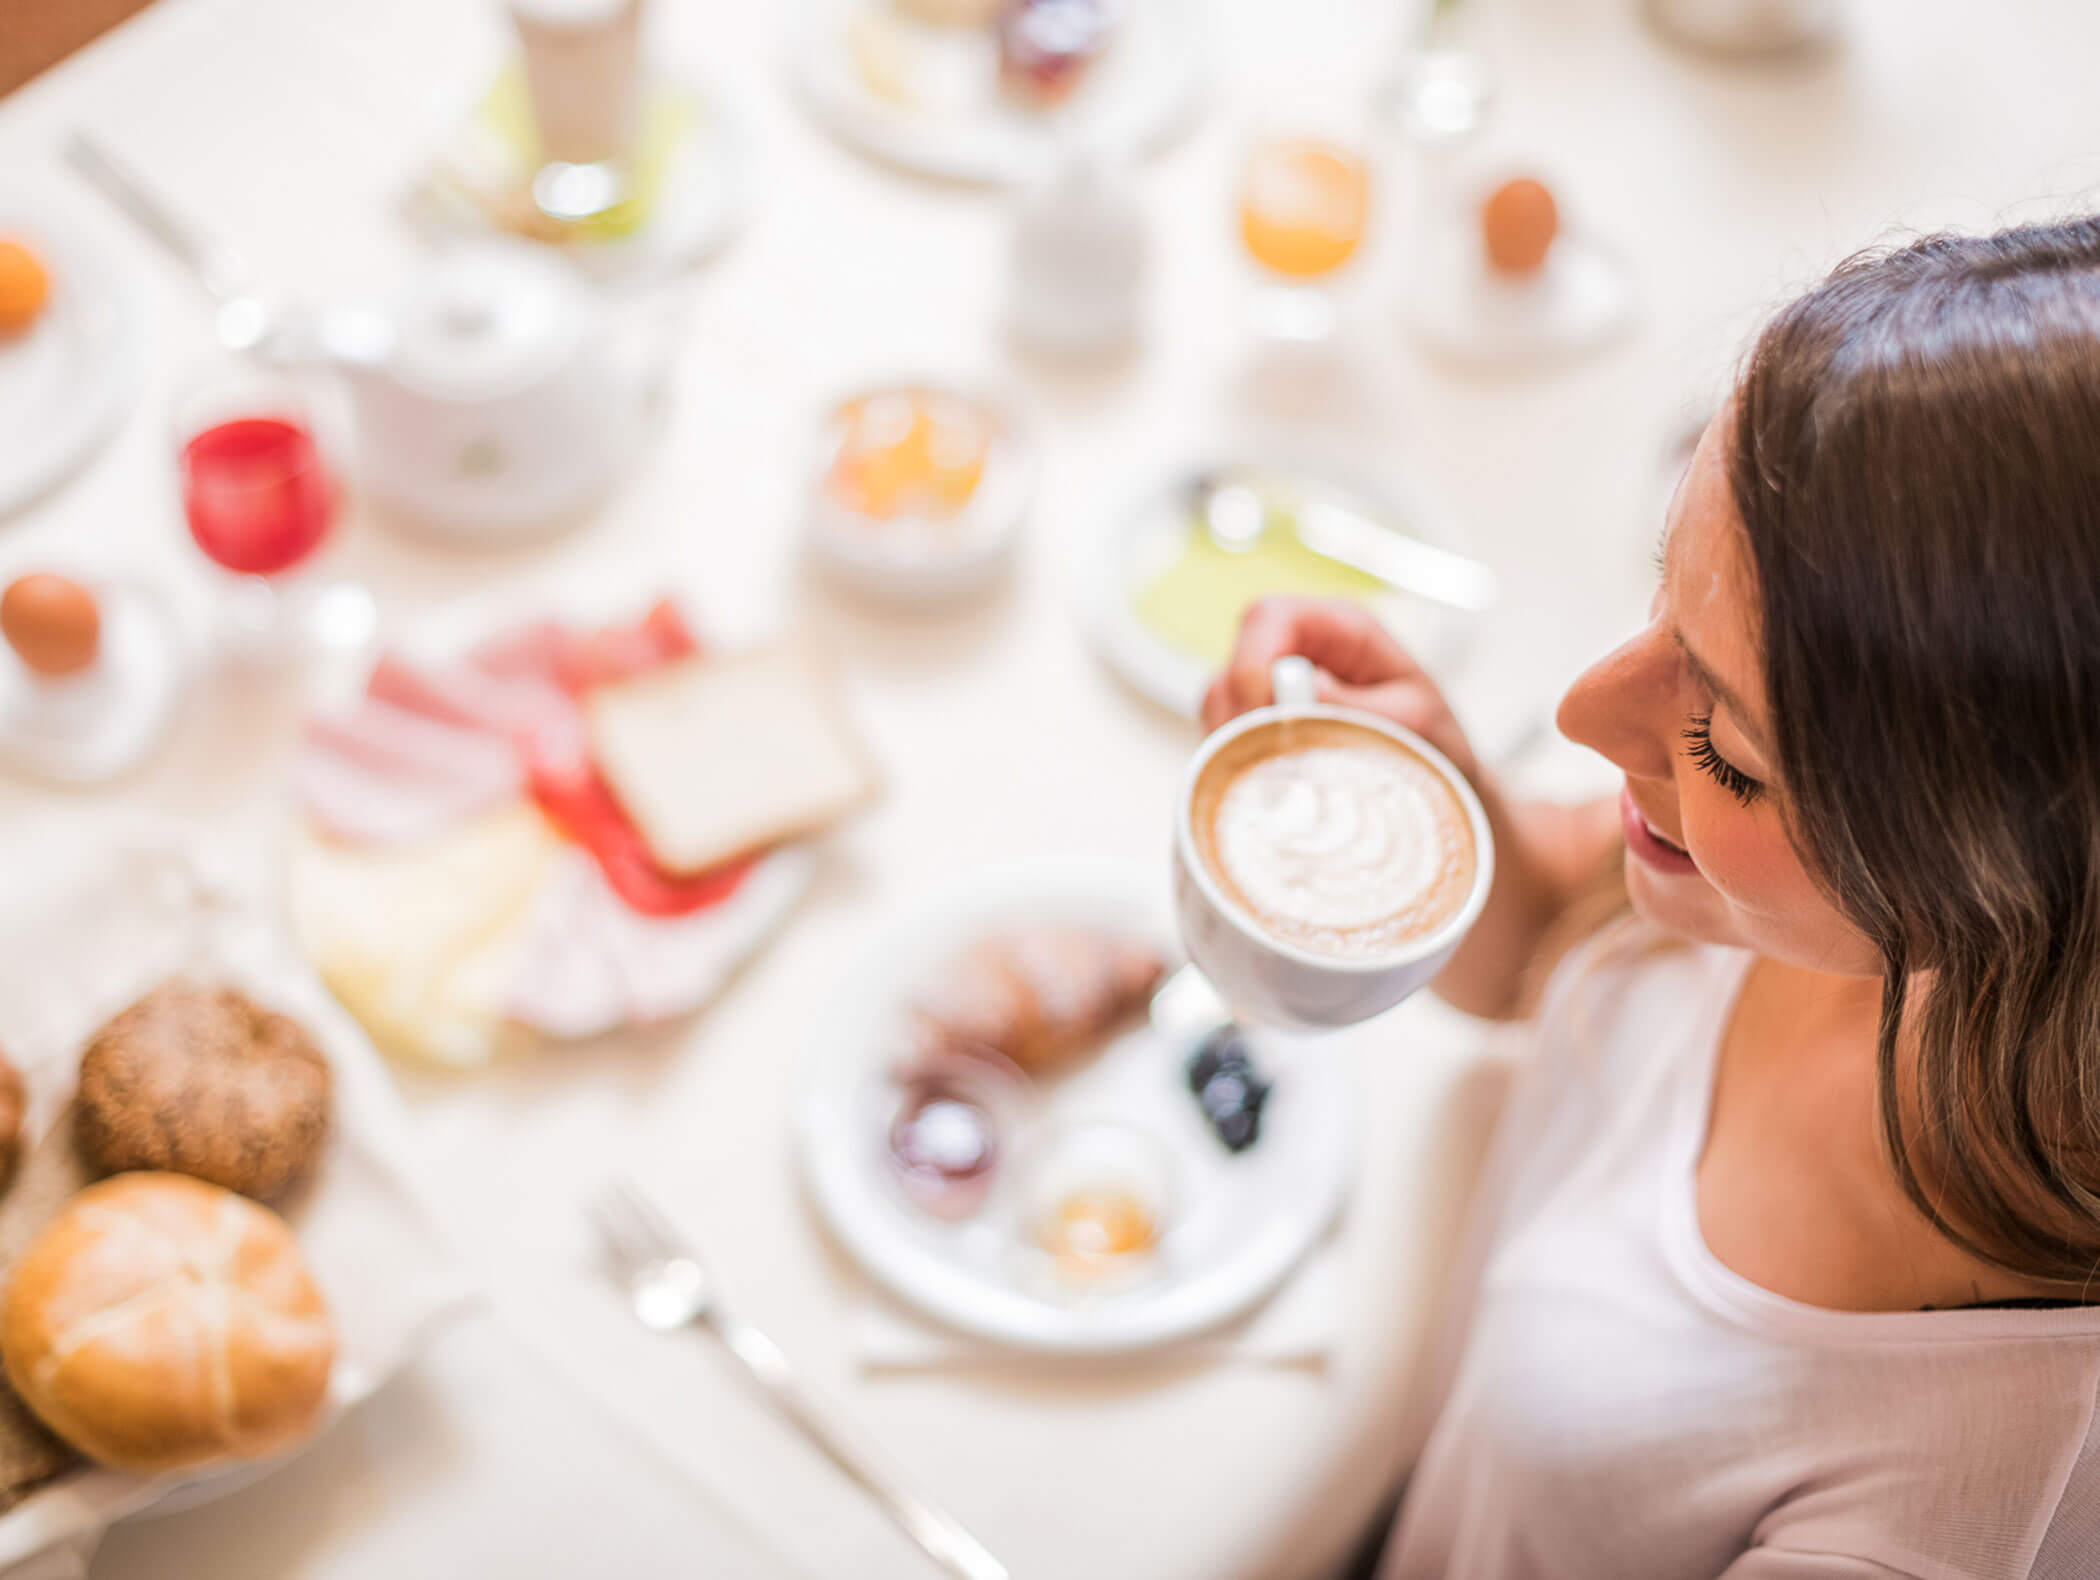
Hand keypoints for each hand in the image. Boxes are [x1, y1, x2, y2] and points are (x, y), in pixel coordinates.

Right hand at [1199, 597, 1481, 785]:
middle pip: (1234, 661)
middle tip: (1265, 764)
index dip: (1252, 663)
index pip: (1270, 618)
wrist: (1439, 783)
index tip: (1264, 719)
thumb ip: (1360, 706)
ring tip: (1272, 781)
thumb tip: (1304, 692)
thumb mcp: (1415, 724)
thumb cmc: (1434, 744)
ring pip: (1220, 701)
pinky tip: (1266, 784)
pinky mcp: (1263, 722)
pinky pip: (1224, 733)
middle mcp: (1301, 648)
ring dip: (1234, 743)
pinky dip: (1234, 759)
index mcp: (1342, 627)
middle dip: (1238, 715)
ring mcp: (1276, 686)